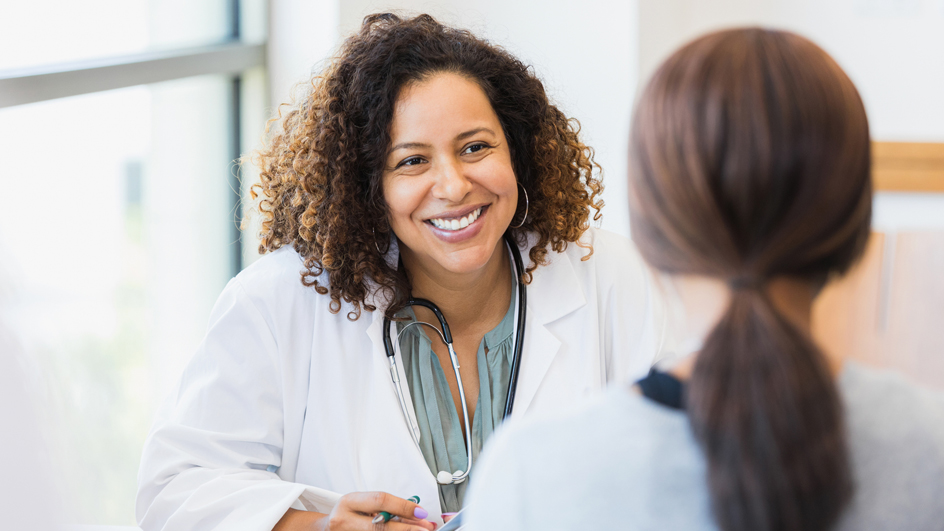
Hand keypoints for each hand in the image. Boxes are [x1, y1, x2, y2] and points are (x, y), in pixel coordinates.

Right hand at [319, 491, 435, 530]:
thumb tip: (418, 515)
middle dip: (406, 529)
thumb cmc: (348, 514)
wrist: (324, 530)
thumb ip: (387, 507)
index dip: (403, 506)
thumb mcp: (362, 504)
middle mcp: (344, 521)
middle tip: (426, 529)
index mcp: (348, 502)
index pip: (379, 500)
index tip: (421, 512)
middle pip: (380, 526)